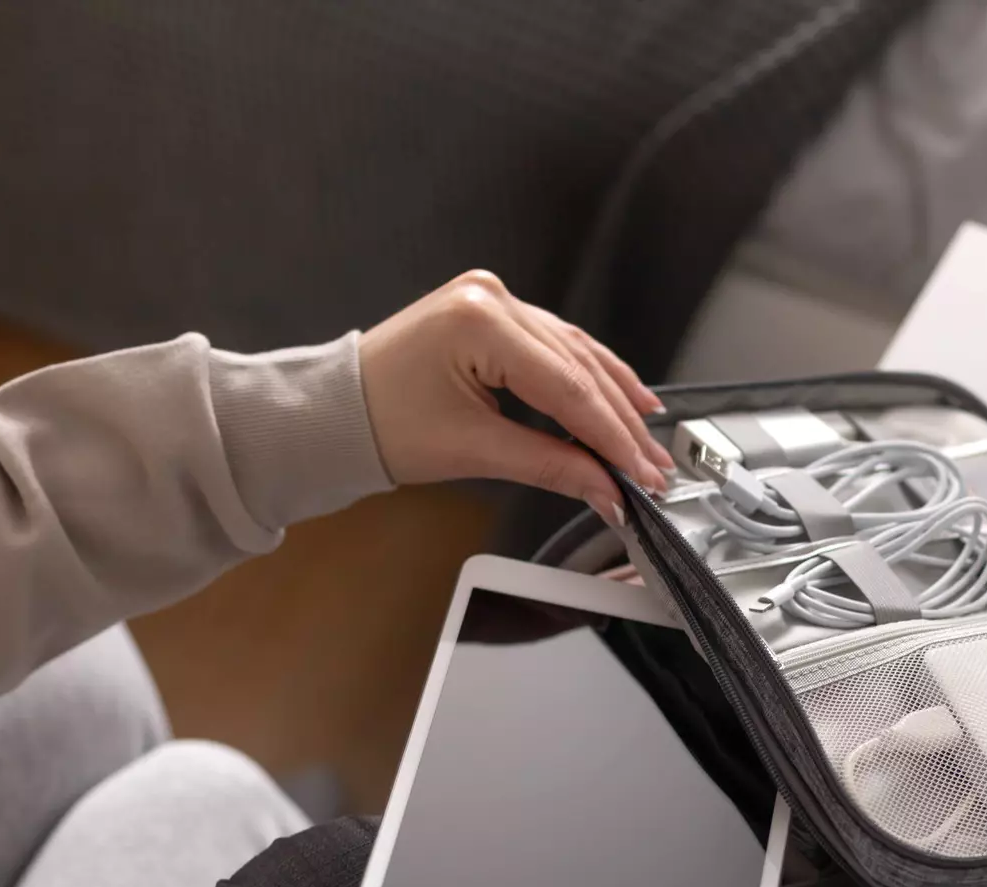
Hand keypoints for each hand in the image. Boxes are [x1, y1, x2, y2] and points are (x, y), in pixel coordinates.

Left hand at [357, 271, 673, 525]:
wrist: (336, 411)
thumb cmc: (382, 425)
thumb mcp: (473, 450)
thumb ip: (550, 465)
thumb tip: (606, 489)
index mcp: (479, 322)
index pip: (568, 386)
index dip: (611, 436)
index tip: (639, 474)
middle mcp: (491, 297)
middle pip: (578, 365)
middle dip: (618, 422)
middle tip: (650, 467)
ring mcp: (492, 298)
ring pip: (573, 351)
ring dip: (612, 396)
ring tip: (648, 435)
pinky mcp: (491, 311)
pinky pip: (554, 344)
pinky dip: (585, 375)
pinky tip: (617, 393)